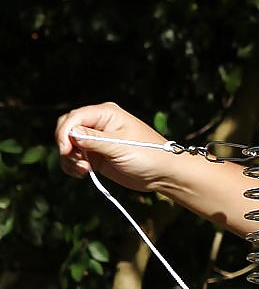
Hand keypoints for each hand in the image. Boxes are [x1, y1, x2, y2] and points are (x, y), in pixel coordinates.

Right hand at [55, 102, 173, 193]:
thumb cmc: (148, 155)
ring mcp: (96, 140)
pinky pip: (76, 157)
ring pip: (69, 144)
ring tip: (84, 171)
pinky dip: (74, 165)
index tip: (65, 150)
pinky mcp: (97, 156)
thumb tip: (71, 134)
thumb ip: (94, 140)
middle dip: (66, 145)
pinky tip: (83, 173)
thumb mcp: (120, 147)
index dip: (64, 132)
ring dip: (70, 158)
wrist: (163, 174)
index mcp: (105, 114)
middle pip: (67, 128)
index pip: (74, 117)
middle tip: (78, 163)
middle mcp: (98, 124)